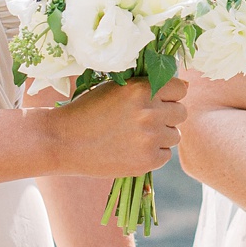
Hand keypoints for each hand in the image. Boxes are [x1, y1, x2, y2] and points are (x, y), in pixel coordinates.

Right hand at [47, 78, 186, 178]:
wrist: (63, 141)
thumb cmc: (89, 110)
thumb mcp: (117, 88)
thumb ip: (146, 87)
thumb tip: (182, 86)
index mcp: (142, 89)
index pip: (180, 88)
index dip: (171, 95)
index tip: (159, 100)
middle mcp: (150, 112)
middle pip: (181, 113)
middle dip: (168, 116)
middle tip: (145, 121)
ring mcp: (149, 137)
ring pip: (175, 135)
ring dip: (161, 136)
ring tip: (134, 136)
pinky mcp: (147, 160)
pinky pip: (165, 155)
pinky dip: (153, 154)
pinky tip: (131, 150)